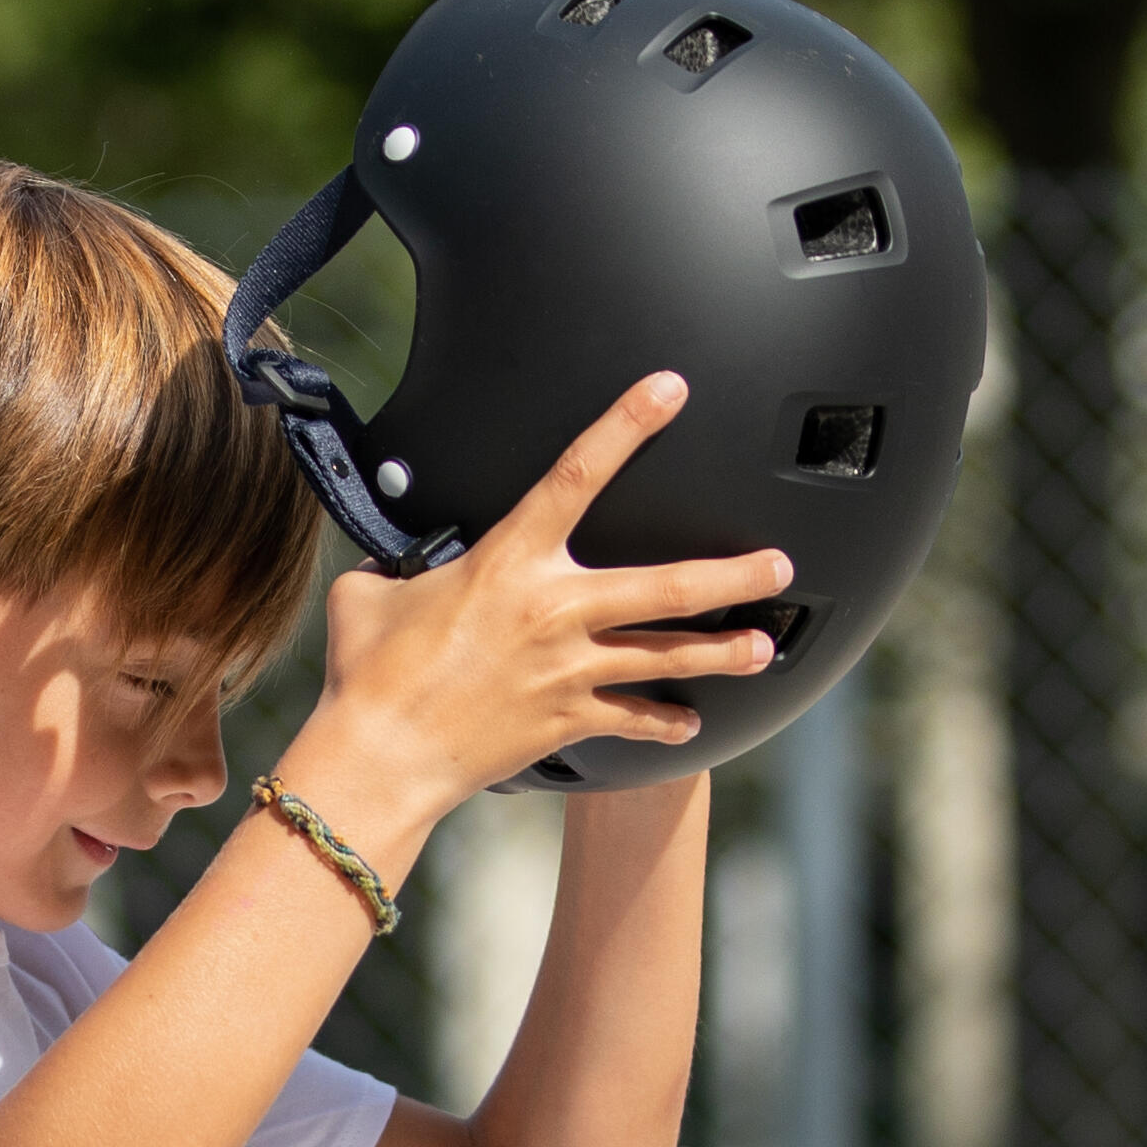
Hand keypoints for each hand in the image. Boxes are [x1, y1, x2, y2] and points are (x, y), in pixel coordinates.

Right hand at [299, 375, 785, 854]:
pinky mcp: (567, 721)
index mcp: (508, 562)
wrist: (382, 756)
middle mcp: (553, 611)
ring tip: (763, 649)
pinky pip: (629, 721)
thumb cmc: (369, 674)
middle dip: (732, 574)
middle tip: (778, 566)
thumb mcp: (371, 593)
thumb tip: (396, 561)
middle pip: (666, 586)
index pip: (576, 474)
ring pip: (665, 654)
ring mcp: (568, 670)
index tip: (667, 391)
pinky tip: (690, 726)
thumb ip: (400, 565)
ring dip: (722, 653)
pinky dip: (662, 726)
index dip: (625, 424)